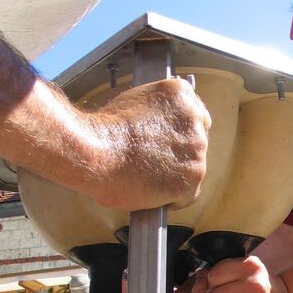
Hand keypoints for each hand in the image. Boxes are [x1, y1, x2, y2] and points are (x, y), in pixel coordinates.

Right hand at [90, 78, 209, 210]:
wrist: (96, 152)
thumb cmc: (105, 131)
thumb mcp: (134, 101)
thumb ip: (157, 112)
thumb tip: (160, 126)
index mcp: (181, 95)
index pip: (195, 116)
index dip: (178, 133)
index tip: (168, 142)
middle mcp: (195, 120)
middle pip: (197, 143)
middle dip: (178, 154)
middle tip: (153, 162)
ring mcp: (196, 149)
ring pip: (193, 169)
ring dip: (175, 176)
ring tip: (149, 177)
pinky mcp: (192, 177)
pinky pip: (188, 193)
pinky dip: (173, 197)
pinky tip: (154, 192)